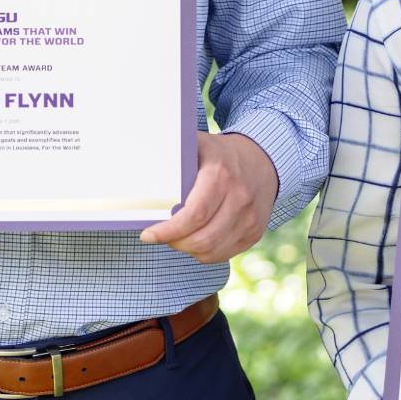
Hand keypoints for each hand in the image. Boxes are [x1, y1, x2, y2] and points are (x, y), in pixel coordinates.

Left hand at [138, 131, 277, 263]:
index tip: (148, 235)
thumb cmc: (220, 154)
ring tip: (177, 237)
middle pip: (202, 238)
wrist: (263, 160)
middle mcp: (239, 198)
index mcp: (221, 175)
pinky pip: (223, 255)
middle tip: (160, 235)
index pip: (193, 215)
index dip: (168, 231)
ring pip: (211, 251)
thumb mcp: (197, 144)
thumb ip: (173, 154)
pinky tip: (195, 239)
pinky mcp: (254, 232)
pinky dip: (204, 253)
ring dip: (188, 249)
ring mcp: (250, 218)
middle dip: (174, 242)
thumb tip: (137, 160)